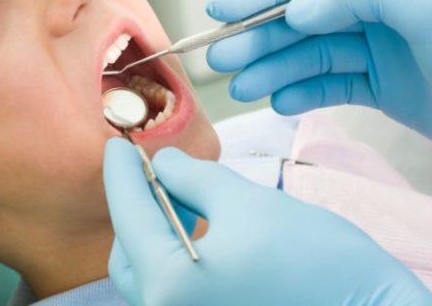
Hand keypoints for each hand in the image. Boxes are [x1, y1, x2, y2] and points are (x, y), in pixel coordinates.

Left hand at [103, 138, 431, 305]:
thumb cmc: (316, 259)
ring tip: (178, 191)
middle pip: (129, 251)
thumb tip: (164, 164)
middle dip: (134, 205)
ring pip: (148, 272)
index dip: (120, 175)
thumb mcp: (246, 202)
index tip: (116, 145)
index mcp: (169, 284)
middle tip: (149, 168)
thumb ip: (193, 178)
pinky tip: (194, 224)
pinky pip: (172, 286)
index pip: (128, 217)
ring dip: (154, 228)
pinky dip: (173, 252)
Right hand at [206, 0, 431, 152]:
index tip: (219, 7)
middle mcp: (383, 9)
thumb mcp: (429, 3)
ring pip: (314, 55)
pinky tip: (282, 101)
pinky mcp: (389, 88)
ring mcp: (385, 50)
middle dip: (260, 37)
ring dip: (275, 70)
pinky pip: (335, 86)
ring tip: (242, 88)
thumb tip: (300, 7)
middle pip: (306, 19)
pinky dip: (305, 93)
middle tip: (218, 58)